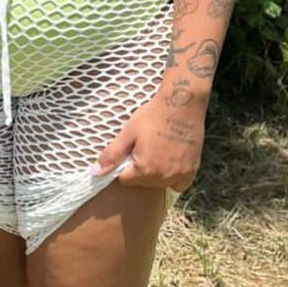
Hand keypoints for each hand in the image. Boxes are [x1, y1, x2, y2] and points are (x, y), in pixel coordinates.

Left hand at [90, 87, 205, 192]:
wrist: (183, 103)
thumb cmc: (153, 115)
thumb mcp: (128, 133)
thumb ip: (112, 155)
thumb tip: (95, 173)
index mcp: (145, 169)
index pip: (125, 180)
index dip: (125, 165)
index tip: (132, 150)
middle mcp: (163, 176)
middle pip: (143, 182)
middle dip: (140, 170)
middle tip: (146, 147)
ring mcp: (180, 174)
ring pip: (160, 183)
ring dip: (156, 173)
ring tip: (158, 150)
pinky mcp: (192, 170)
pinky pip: (179, 184)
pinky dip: (174, 176)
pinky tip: (171, 160)